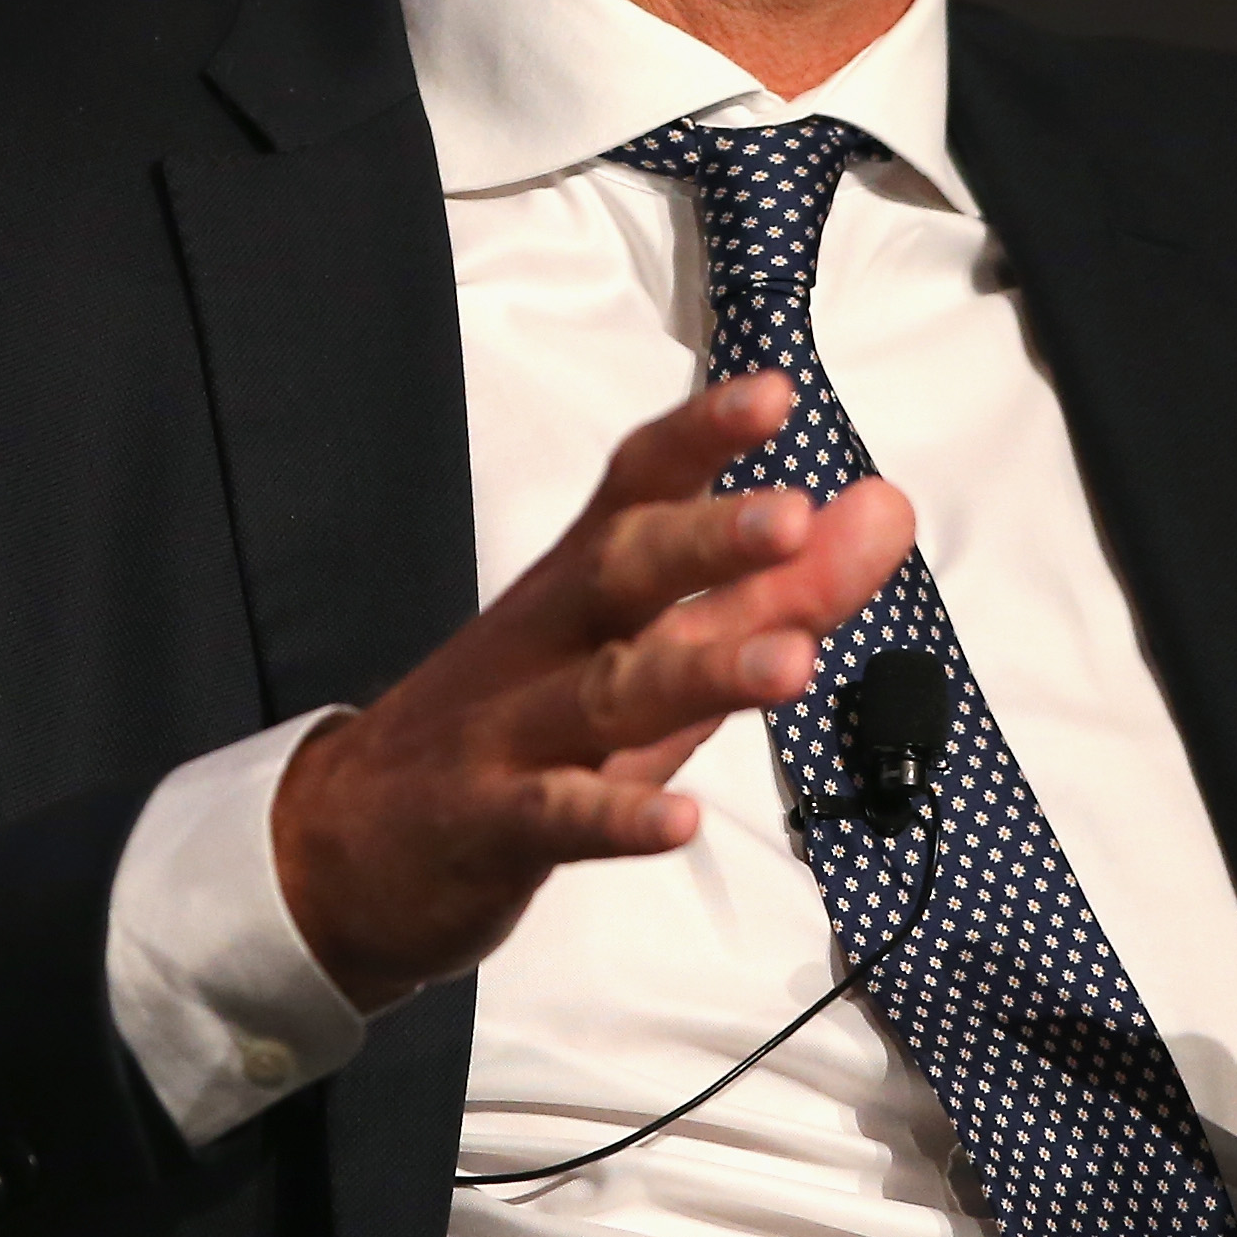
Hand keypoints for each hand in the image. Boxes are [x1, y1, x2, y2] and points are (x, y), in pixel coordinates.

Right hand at [272, 372, 913, 1012]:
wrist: (348, 841)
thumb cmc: (527, 722)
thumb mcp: (652, 654)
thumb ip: (776, 588)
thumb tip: (888, 510)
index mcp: (580, 585)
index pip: (636, 490)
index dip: (701, 439)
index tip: (775, 396)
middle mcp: (546, 640)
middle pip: (619, 571)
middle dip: (705, 539)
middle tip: (792, 514)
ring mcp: (510, 731)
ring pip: (605, 692)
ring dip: (699, 673)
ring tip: (790, 661)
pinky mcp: (489, 826)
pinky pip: (556, 819)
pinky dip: (617, 818)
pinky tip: (681, 822)